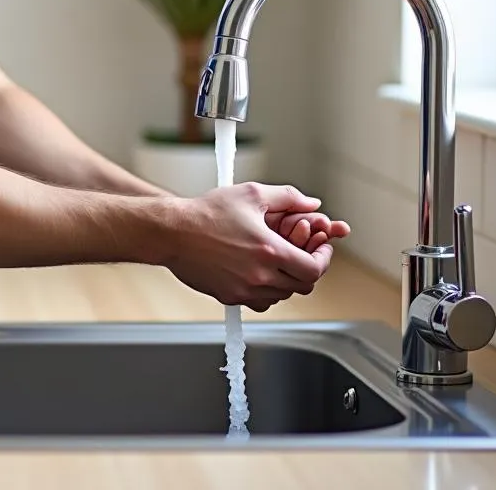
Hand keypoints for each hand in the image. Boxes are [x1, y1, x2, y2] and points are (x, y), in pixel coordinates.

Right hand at [163, 183, 338, 312]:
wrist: (173, 232)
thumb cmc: (207, 212)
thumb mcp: (251, 194)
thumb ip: (288, 197)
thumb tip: (313, 204)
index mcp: (270, 251)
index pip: (314, 269)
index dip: (323, 259)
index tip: (321, 249)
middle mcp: (260, 275)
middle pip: (302, 286)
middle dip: (307, 269)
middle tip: (303, 254)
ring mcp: (244, 290)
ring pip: (282, 296)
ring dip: (287, 280)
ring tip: (278, 261)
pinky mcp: (230, 297)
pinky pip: (260, 302)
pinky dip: (266, 290)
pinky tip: (258, 272)